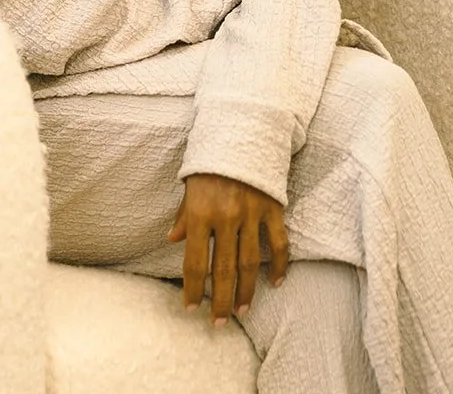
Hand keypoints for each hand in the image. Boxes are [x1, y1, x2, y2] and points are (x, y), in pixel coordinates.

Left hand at [166, 172, 287, 325]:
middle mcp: (225, 216)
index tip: (191, 308)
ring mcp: (251, 213)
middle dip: (220, 301)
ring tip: (242, 312)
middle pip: (223, 270)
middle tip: (218, 324)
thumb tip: (173, 240)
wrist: (242, 127)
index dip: (193, 289)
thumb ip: (184, 215)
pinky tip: (276, 283)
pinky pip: (278, 243)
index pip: (195, 261)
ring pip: (250, 264)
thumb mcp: (190, 183)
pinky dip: (279, 265)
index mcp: (200, 211)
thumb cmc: (211, 158)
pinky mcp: (272, 207)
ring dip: (246, 292)